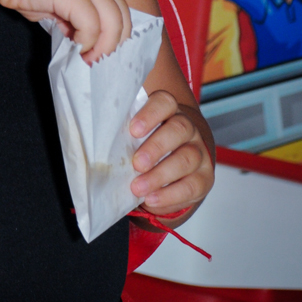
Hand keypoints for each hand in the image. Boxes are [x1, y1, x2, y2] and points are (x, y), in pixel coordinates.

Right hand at [0, 0, 131, 63]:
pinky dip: (86, 43)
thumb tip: (79, 39)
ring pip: (112, 25)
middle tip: (94, 60)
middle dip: (111, 45)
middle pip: (122, 19)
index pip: (120, 10)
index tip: (98, 51)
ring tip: (85, 59)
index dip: (113, 35)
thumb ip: (73, 17)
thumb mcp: (58, 0)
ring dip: (101, 48)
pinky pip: (91, 27)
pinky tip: (73, 47)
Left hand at [129, 91, 213, 218]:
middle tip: (136, 164)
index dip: (150, 114)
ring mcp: (199, 152)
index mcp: (168, 112)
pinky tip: (152, 199)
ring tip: (138, 188)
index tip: (133, 130)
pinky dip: (171, 195)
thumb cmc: (144, 149)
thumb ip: (122, 137)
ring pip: (187, 158)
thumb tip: (97, 147)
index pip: (164, 102)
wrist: (172, 169)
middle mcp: (187, 129)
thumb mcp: (134, 139)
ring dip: (160, 175)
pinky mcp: (204, 177)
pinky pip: (193, 185)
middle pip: (179, 129)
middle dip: (157, 147)